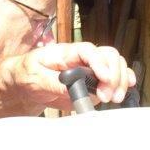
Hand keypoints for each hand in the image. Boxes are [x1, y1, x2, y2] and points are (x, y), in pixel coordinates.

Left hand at [0, 41, 134, 110]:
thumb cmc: (28, 75)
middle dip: (113, 75)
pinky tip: (123, 91)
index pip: (88, 51)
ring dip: (120, 81)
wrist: (25, 83)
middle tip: (107, 96)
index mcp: (67, 52)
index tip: (104, 78)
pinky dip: (122, 84)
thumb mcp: (34, 78)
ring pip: (115, 66)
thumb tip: (72, 88)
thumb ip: (53, 83)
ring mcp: (90, 70)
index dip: (100, 63)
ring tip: (114, 98)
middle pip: (108, 56)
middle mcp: (82, 58)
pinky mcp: (93, 83)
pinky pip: (114, 79)